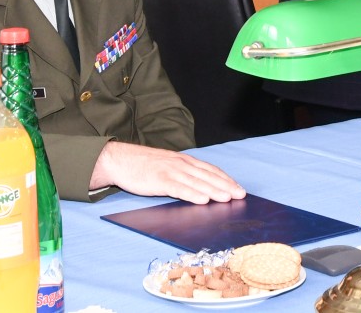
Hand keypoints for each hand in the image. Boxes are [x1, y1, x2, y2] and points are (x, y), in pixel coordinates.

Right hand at [90, 141, 245, 204]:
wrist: (120, 159)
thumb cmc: (144, 165)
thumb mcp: (167, 166)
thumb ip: (183, 175)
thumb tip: (200, 188)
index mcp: (184, 161)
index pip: (210, 170)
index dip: (225, 179)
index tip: (238, 188)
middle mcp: (181, 164)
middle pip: (208, 176)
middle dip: (226, 186)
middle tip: (240, 195)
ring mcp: (171, 171)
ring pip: (197, 182)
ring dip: (214, 191)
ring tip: (227, 199)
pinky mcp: (160, 180)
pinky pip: (179, 188)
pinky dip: (192, 194)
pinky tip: (203, 200)